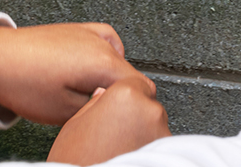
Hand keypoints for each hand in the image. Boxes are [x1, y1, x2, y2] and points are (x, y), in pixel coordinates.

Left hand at [0, 22, 142, 124]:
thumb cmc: (24, 84)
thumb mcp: (65, 112)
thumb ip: (98, 109)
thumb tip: (115, 108)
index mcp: (103, 64)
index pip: (141, 87)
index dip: (131, 106)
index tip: (117, 115)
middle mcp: (102, 43)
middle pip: (130, 74)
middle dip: (118, 92)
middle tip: (95, 107)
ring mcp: (91, 33)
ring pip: (120, 60)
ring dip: (110, 76)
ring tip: (86, 90)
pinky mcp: (79, 28)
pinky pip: (108, 41)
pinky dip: (105, 55)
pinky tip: (91, 67)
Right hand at [48, 77, 170, 164]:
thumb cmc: (78, 161)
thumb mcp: (74, 125)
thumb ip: (94, 103)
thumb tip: (102, 94)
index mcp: (125, 95)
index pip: (136, 82)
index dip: (125, 95)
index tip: (118, 105)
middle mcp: (149, 111)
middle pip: (146, 104)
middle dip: (134, 114)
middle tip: (114, 131)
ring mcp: (161, 134)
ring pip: (153, 125)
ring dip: (142, 132)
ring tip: (120, 146)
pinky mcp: (165, 153)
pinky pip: (157, 143)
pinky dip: (147, 147)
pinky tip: (127, 155)